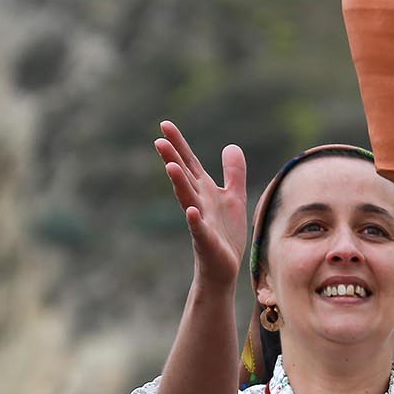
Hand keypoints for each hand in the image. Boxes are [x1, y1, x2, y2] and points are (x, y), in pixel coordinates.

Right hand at [155, 121, 247, 288]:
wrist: (223, 269)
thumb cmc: (225, 234)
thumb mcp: (234, 198)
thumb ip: (233, 173)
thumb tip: (231, 146)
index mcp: (204, 191)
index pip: (189, 163)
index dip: (179, 144)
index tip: (164, 124)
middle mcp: (198, 203)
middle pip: (184, 177)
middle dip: (172, 159)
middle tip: (159, 140)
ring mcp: (200, 222)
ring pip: (187, 199)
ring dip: (179, 184)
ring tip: (171, 166)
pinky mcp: (206, 241)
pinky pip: (199, 229)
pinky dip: (195, 220)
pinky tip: (191, 211)